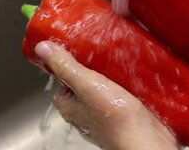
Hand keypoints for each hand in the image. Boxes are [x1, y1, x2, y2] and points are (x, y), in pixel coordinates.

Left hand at [35, 41, 178, 149]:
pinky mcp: (124, 115)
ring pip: (103, 90)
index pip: (61, 83)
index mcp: (71, 108)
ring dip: (110, 77)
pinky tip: (132, 77)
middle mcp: (86, 114)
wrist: (146, 139)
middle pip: (83, 85)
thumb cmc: (115, 118)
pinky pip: (120, 96)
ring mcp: (106, 116)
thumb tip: (43, 48)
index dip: (67, 66)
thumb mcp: (87, 84)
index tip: (77, 52)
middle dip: (92, 70)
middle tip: (100, 54)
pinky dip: (125, 86)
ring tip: (117, 62)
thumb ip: (66, 67)